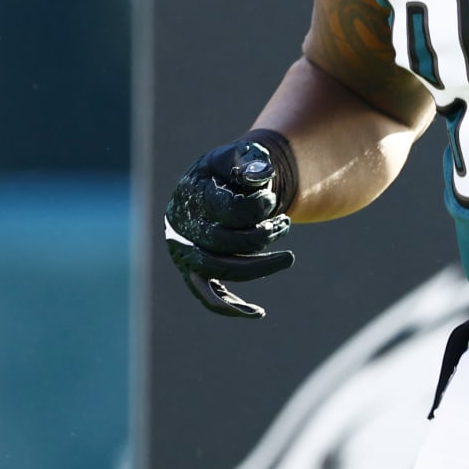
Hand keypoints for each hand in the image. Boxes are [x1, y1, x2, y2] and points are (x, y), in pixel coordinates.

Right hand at [164, 140, 293, 318]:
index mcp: (190, 195)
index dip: (256, 207)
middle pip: (223, 242)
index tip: (273, 200)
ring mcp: (185, 253)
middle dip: (261, 237)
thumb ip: (251, 160)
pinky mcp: (195, 273)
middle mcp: (181, 228)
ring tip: (287, 258)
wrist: (221, 188)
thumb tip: (262, 172)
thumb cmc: (232, 171)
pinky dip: (230, 307)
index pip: (225, 208)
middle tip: (286, 223)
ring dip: (258, 267)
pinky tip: (257, 312)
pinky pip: (209, 296)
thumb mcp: (240, 155)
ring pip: (220, 270)